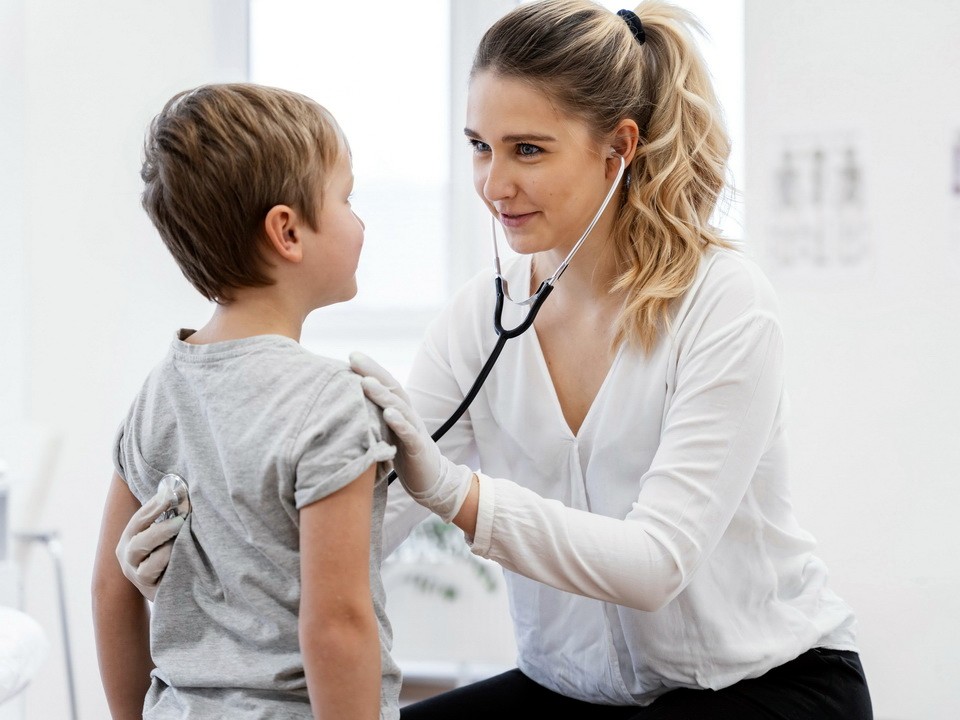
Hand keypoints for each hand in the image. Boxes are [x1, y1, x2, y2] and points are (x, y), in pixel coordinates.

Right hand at [115, 492, 184, 600]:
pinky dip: (166, 566)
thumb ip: (166, 516)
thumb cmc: (167, 552)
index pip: (138, 521)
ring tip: (182, 539)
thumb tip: (180, 490)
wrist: (169, 588)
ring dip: (164, 549)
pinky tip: (182, 557)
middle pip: (137, 543)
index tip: (171, 494)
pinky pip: (155, 578)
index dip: (153, 507)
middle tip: (181, 520)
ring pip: (145, 566)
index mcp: (129, 539)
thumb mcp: (161, 535)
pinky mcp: (151, 591)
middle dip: (159, 530)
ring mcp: (138, 576)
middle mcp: (128, 558)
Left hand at [350, 352, 472, 522]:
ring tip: (366, 382)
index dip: (370, 368)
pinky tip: (388, 414)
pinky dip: (399, 423)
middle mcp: (408, 414)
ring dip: (382, 395)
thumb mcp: (385, 431)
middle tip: (354, 358)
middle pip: (391, 388)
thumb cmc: (402, 454)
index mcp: (399, 409)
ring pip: (399, 408)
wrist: (430, 480)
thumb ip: (372, 417)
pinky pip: (409, 433)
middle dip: (373, 372)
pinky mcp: (418, 448)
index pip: (385, 384)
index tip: (351, 355)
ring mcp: (414, 430)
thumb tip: (345, 404)